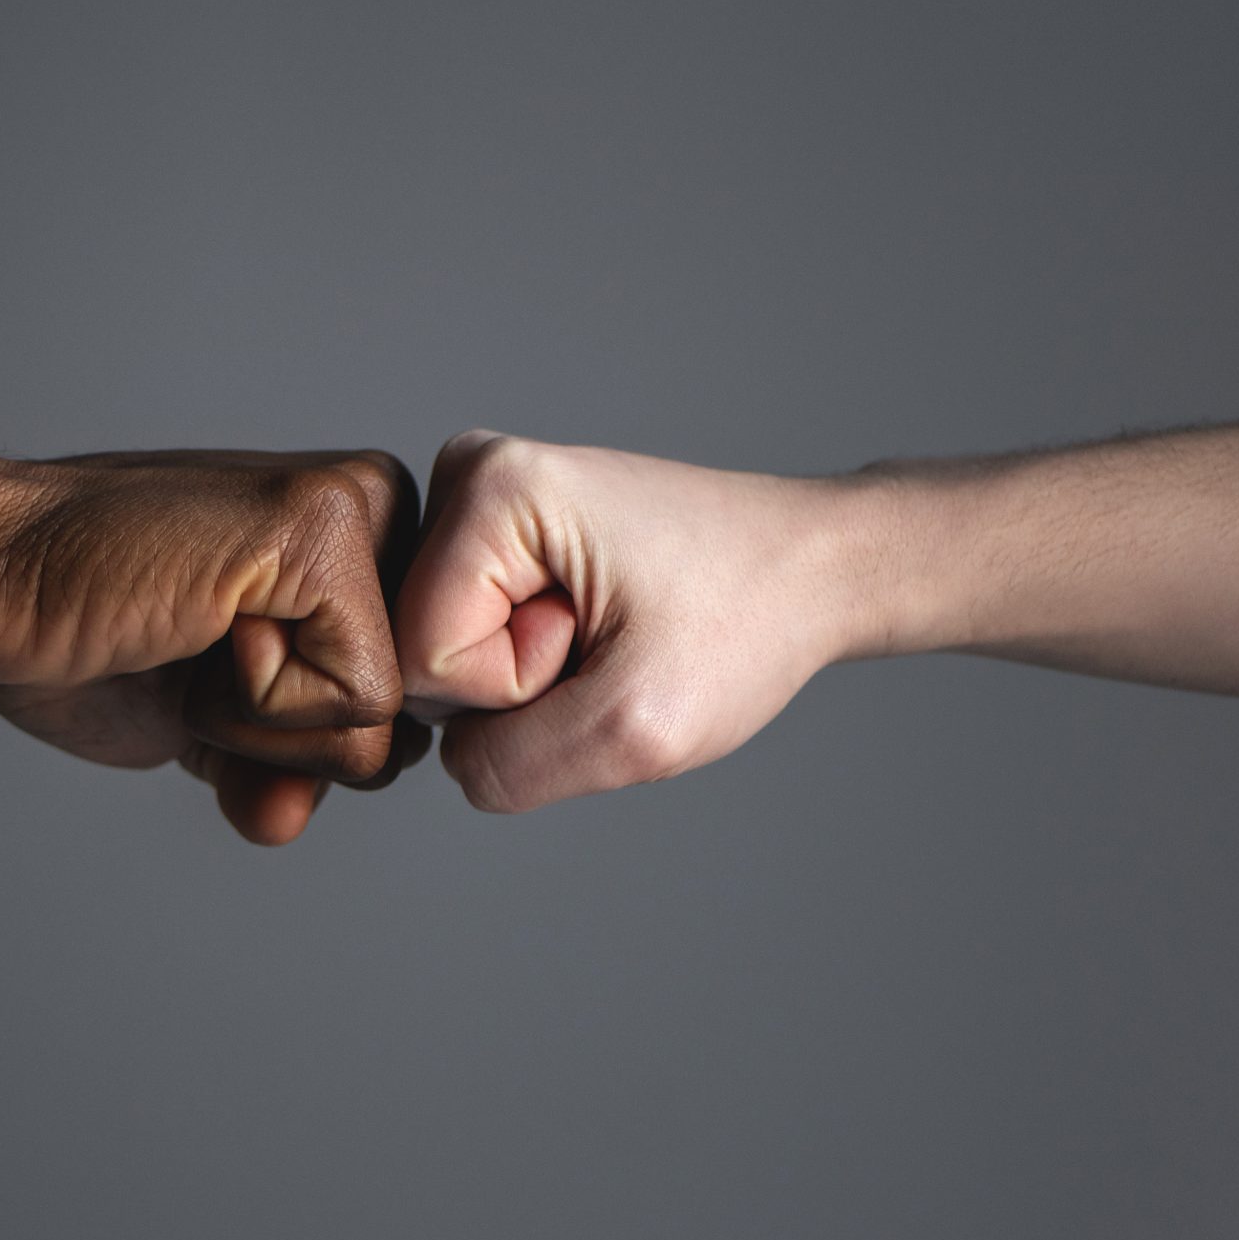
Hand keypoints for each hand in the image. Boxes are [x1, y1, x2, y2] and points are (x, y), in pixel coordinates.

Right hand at [0, 433, 428, 844]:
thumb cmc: (80, 632)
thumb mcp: (211, 726)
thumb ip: (283, 770)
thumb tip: (291, 818)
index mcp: (368, 557)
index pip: (393, 729)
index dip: (286, 749)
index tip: (202, 664)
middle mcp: (382, 517)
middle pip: (397, 733)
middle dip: (275, 742)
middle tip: (185, 646)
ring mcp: (360, 510)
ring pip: (380, 726)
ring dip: (255, 723)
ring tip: (183, 629)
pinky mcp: (327, 529)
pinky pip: (354, 700)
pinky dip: (254, 703)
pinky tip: (190, 619)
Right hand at [395, 431, 869, 811]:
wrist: (813, 566)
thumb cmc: (747, 620)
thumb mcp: (634, 729)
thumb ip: (508, 767)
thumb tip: (449, 761)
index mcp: (490, 489)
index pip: (425, 661)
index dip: (516, 688)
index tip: (604, 642)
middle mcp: (468, 473)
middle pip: (426, 652)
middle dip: (522, 681)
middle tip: (611, 640)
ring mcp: (480, 499)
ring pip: (450, 652)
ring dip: (535, 673)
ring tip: (612, 629)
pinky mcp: (500, 529)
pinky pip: (475, 637)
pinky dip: (540, 656)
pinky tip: (600, 623)